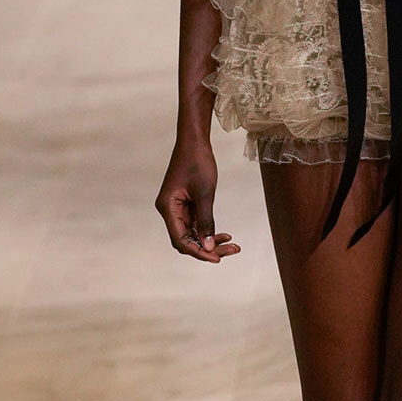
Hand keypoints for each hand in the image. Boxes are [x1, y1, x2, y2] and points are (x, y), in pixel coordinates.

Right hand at [155, 140, 240, 263]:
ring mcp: (177, 209)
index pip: (180, 240)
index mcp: (167, 208)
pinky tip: (225, 235)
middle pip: (186, 240)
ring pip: (193, 234)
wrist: (195, 142)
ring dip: (211, 241)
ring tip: (233, 245)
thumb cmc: (197, 162)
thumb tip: (208, 246)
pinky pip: (196, 225)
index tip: (216, 258)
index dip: (198, 252)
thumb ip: (206, 221)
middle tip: (231, 250)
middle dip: (208, 249)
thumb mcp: (205, 193)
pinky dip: (209, 230)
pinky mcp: (186, 205)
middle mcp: (169, 211)